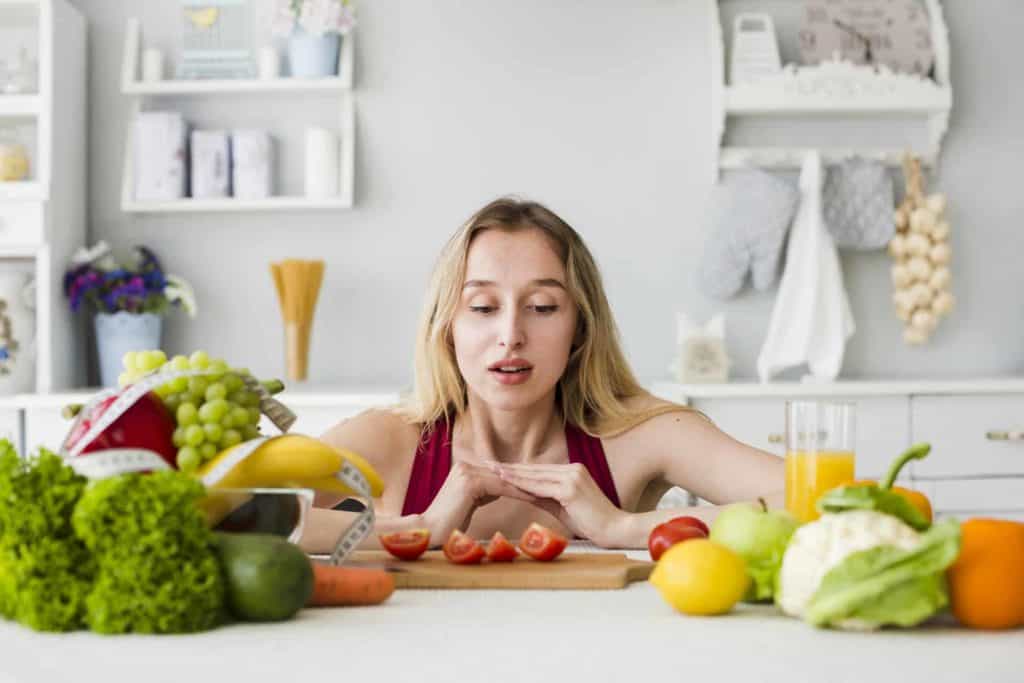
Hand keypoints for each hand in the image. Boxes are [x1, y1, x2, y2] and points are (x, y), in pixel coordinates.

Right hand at [420, 461, 537, 544]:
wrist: (429, 532)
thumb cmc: (449, 525)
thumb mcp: (469, 505)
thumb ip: (482, 494)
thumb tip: (497, 491)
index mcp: (466, 470)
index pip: (500, 474)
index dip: (520, 482)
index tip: (540, 487)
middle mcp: (466, 466)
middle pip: (504, 474)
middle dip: (527, 482)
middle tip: (549, 486)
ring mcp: (467, 472)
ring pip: (505, 479)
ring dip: (526, 486)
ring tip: (546, 491)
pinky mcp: (470, 482)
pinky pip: (501, 486)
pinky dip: (518, 492)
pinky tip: (534, 497)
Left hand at [494, 462, 626, 547]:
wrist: (615, 529)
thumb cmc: (592, 523)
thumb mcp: (564, 507)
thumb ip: (545, 497)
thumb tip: (525, 493)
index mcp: (572, 471)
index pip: (538, 470)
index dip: (517, 469)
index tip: (497, 468)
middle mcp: (572, 469)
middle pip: (533, 469)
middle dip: (509, 467)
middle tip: (487, 464)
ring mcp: (571, 477)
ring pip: (534, 476)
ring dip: (511, 473)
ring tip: (492, 470)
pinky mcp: (570, 489)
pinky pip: (540, 487)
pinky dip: (522, 485)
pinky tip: (507, 483)